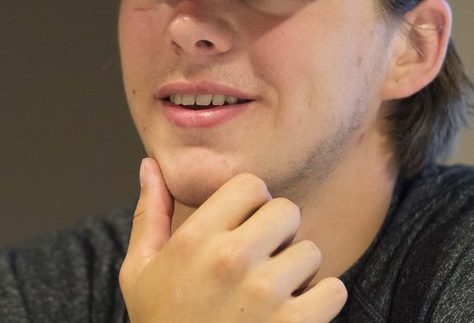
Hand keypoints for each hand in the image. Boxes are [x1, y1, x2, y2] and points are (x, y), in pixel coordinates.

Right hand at [120, 158, 346, 321]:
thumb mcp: (140, 271)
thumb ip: (150, 214)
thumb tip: (149, 164)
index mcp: (195, 239)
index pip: (251, 185)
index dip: (253, 202)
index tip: (246, 224)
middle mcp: (231, 258)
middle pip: (287, 210)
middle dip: (279, 232)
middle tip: (262, 259)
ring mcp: (264, 294)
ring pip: (311, 251)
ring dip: (298, 271)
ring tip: (272, 293)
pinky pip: (333, 289)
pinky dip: (321, 301)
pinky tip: (293, 314)